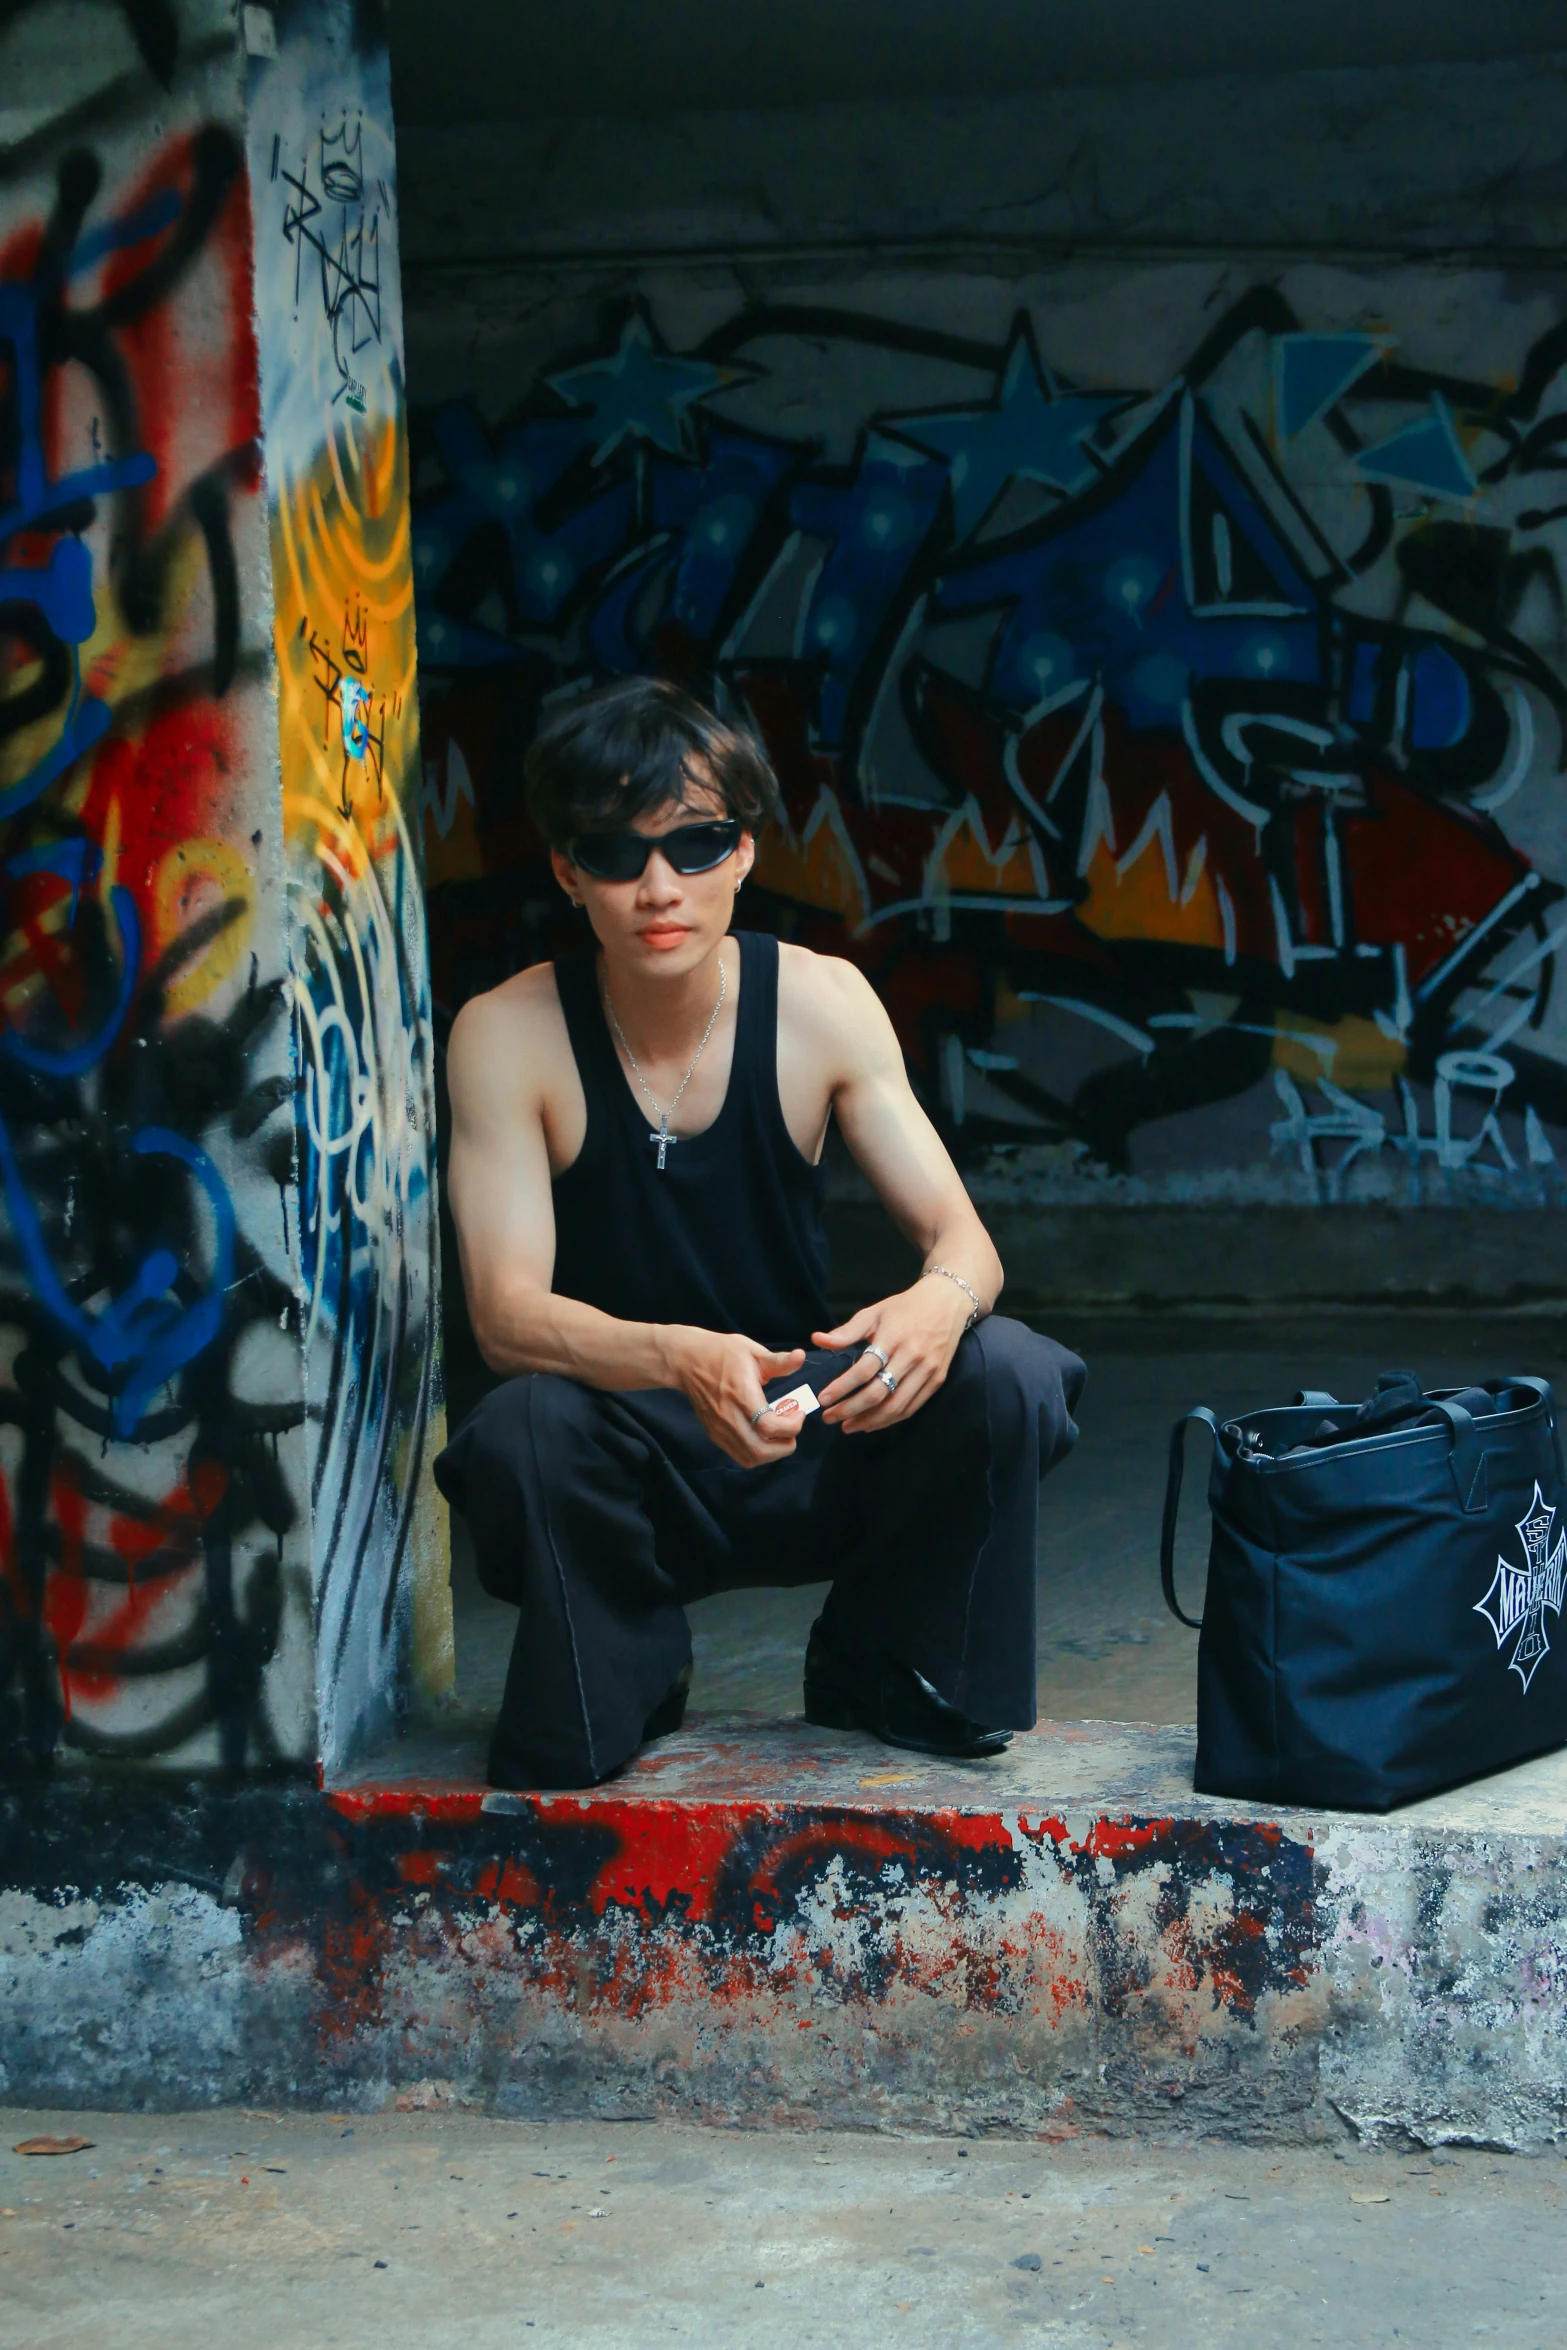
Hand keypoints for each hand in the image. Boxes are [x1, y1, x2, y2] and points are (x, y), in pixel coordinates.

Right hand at [671, 1329, 807, 1467]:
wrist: (687, 1362)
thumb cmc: (722, 1353)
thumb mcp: (753, 1351)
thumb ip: (779, 1361)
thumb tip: (801, 1356)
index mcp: (741, 1395)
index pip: (769, 1427)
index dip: (791, 1426)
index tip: (798, 1412)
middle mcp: (729, 1417)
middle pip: (761, 1451)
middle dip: (785, 1445)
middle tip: (791, 1427)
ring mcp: (720, 1429)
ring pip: (751, 1458)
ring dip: (772, 1452)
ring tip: (779, 1432)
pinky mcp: (715, 1435)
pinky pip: (740, 1455)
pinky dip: (758, 1453)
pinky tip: (763, 1435)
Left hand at [813, 1276, 973, 1433]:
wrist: (947, 1302)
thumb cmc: (905, 1307)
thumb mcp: (874, 1313)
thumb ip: (846, 1331)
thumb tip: (817, 1340)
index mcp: (893, 1337)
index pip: (864, 1369)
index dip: (842, 1387)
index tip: (823, 1399)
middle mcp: (912, 1356)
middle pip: (879, 1392)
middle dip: (851, 1409)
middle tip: (830, 1417)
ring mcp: (927, 1370)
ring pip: (896, 1406)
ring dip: (869, 1420)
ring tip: (847, 1426)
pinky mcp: (937, 1380)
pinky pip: (911, 1407)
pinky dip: (890, 1420)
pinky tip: (871, 1423)